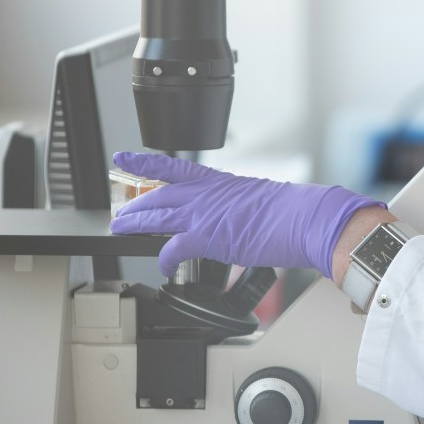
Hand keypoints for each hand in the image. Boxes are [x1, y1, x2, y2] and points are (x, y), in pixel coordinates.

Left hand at [108, 151, 383, 278]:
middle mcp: (207, 194)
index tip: (124, 158)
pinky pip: (172, 248)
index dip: (144, 163)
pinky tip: (162, 265)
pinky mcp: (206, 237)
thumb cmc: (293, 212)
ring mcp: (205, 214)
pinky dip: (163, 258)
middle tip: (120, 214)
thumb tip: (237, 221)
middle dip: (134, 206)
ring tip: (122, 231)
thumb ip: (238, 208)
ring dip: (135, 224)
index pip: (173, 167)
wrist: (303, 218)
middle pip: (158, 195)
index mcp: (220, 182)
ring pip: (156, 216)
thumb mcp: (259, 199)